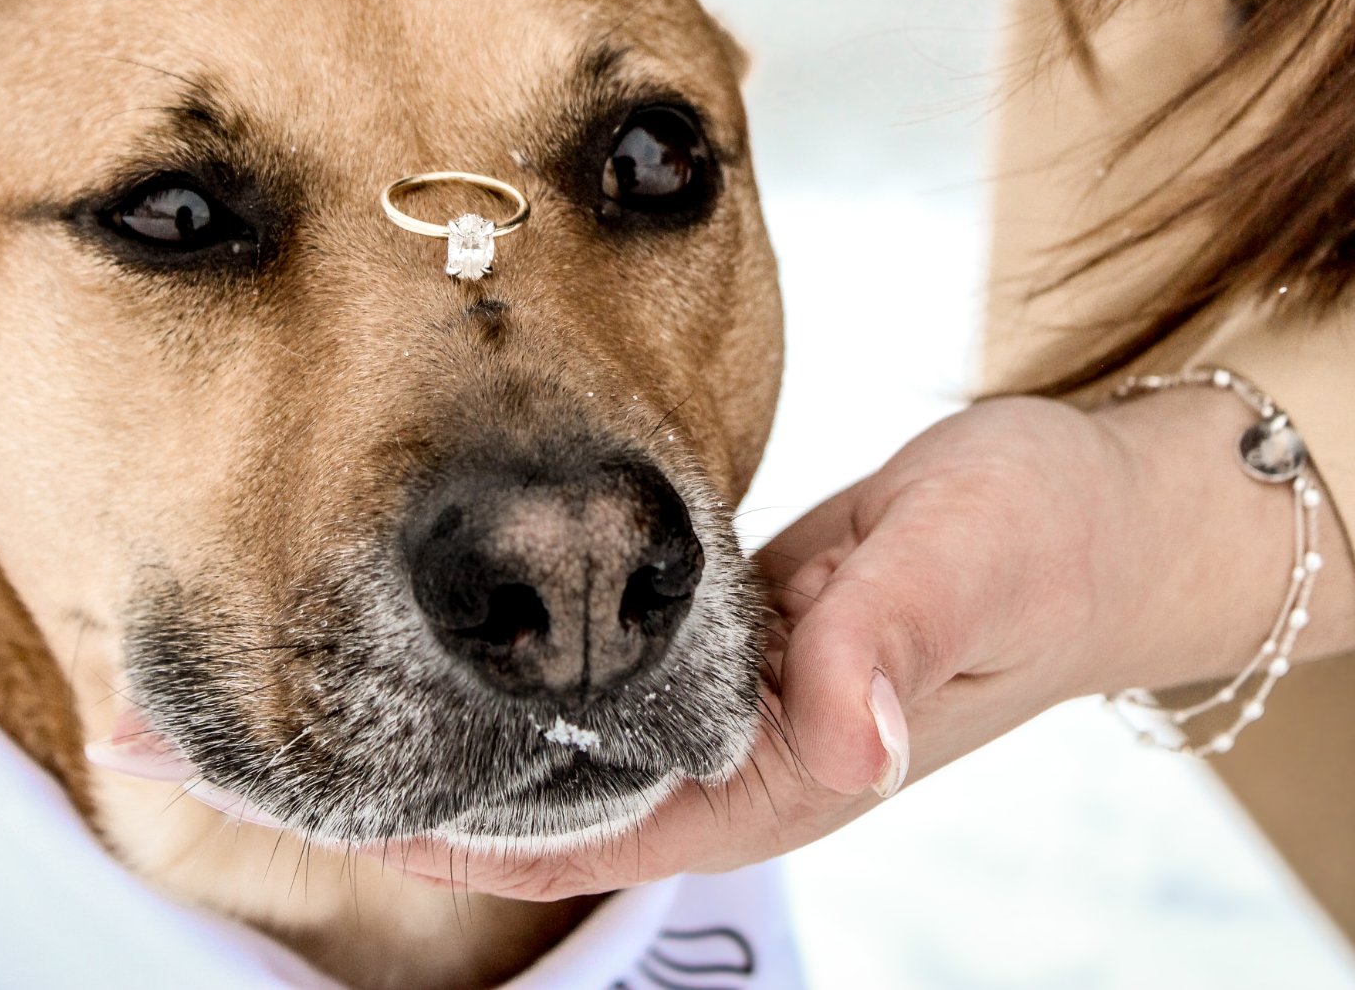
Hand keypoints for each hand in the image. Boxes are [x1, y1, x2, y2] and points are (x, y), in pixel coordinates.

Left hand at [379, 390, 1354, 898]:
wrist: (1109, 507)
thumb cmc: (1051, 537)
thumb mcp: (972, 563)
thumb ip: (895, 642)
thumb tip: (848, 746)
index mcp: (791, 771)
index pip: (598, 838)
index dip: (467, 847)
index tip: (335, 823)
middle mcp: (747, 755)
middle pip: (552, 808)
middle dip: (410, 795)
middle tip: (244, 745)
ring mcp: (738, 702)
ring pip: (565, 743)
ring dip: (443, 729)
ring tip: (296, 693)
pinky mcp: (735, 637)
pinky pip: (605, 678)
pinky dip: (514, 671)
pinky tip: (439, 638)